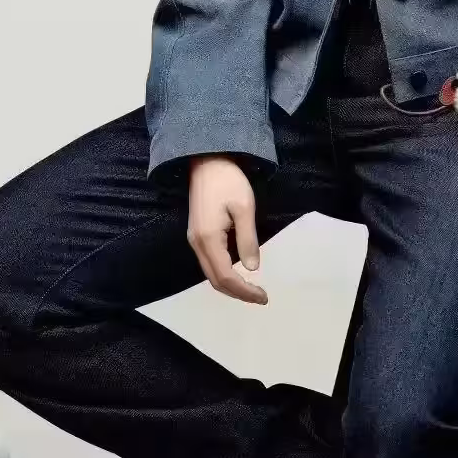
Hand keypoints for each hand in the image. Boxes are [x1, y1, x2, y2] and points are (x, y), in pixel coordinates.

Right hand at [186, 156, 268, 304]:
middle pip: (215, 279)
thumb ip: (247, 239)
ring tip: (252, 288)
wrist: (207, 161)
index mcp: (208, 239)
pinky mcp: (197, 234)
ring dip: (230, 284)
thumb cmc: (229, 181)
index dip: (244, 290)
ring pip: (210, 273)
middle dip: (237, 292)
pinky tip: (238, 271)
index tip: (263, 296)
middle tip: (261, 297)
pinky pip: (209, 262)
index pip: (226, 276)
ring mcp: (194, 240)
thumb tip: (253, 268)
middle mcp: (197, 244)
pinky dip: (224, 272)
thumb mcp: (244, 208)